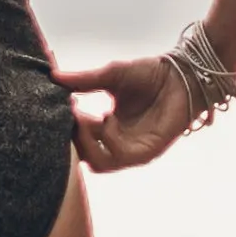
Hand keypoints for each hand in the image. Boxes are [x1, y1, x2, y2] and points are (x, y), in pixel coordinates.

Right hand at [61, 52, 194, 171]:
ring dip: (86, 143)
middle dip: (71, 138)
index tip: (58, 107)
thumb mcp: (110, 75)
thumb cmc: (150, 74)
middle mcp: (118, 143)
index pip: (78, 140)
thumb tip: (53, 77)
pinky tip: (106, 120)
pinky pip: (119, 158)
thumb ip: (82, 80)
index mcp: (107, 128)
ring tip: (82, 118)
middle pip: (84, 156)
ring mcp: (132, 151)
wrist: (182, 73)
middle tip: (68, 115)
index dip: (65, 127)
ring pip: (97, 163)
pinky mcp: (147, 153)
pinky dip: (108, 141)